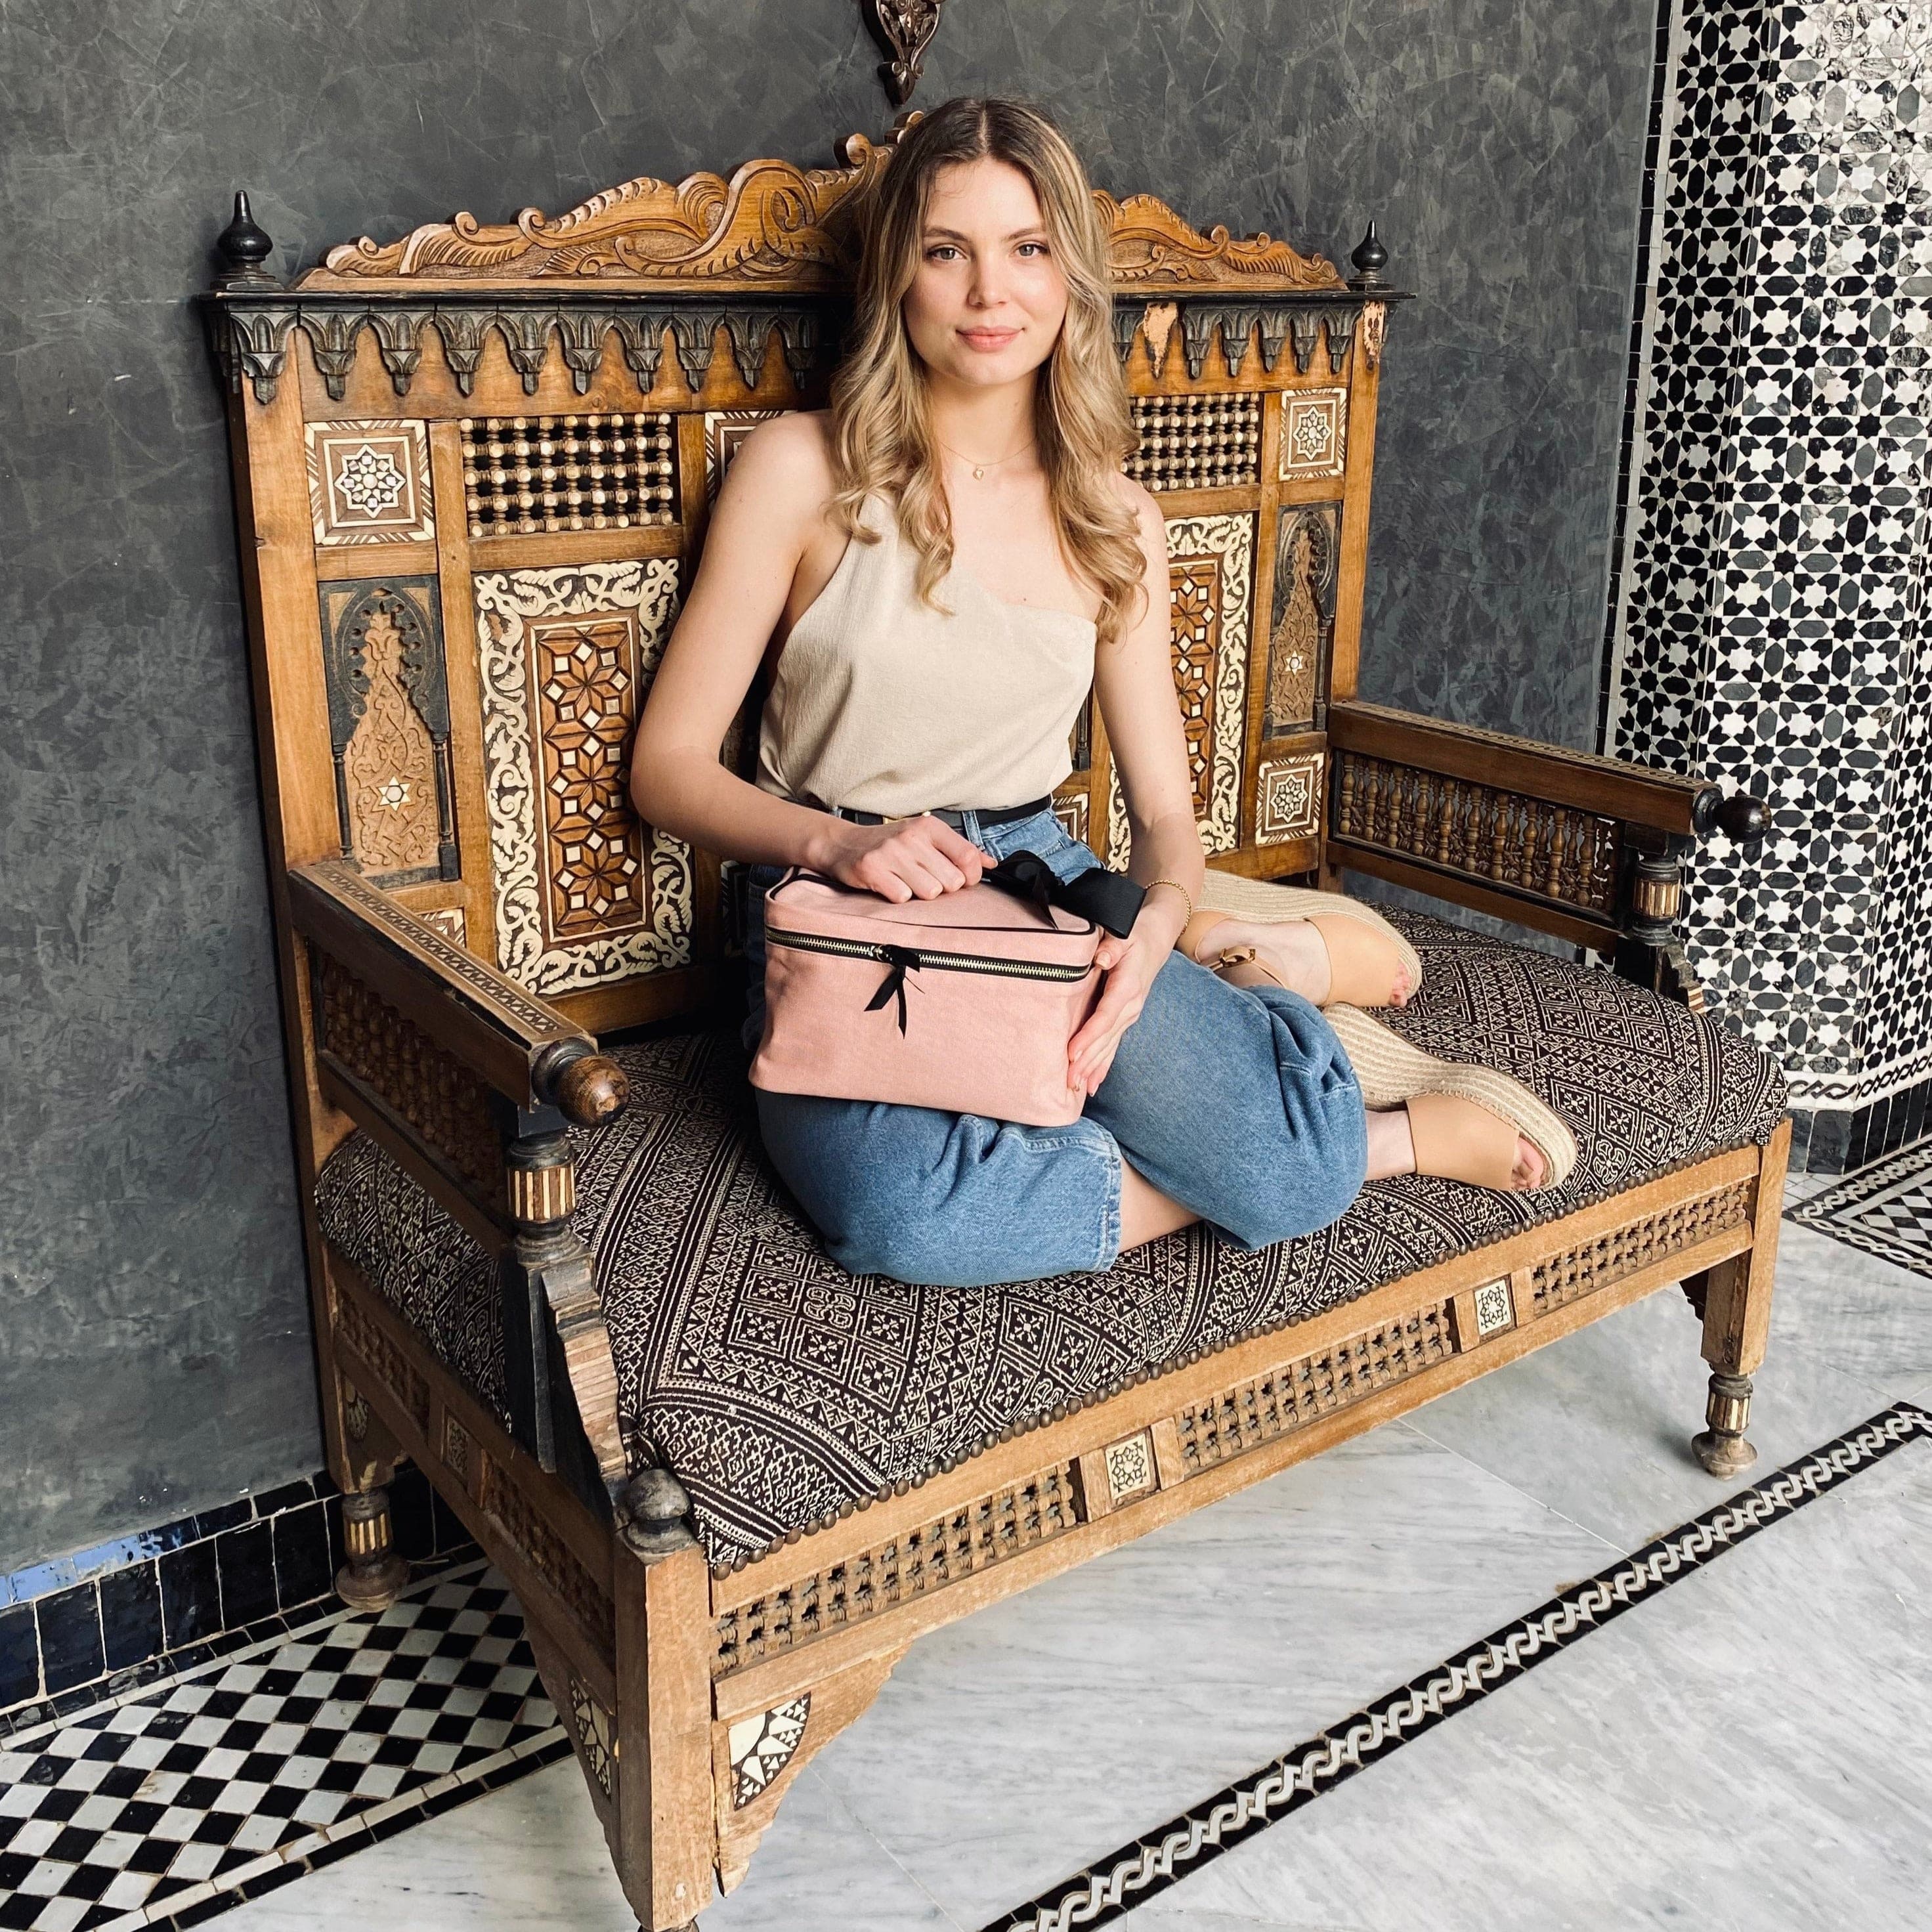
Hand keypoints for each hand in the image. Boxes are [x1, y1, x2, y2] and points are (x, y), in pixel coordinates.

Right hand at [813, 813, 992, 901]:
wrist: (843, 844)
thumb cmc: (890, 844)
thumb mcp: (926, 838)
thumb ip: (960, 849)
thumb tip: (990, 863)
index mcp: (929, 827)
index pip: (968, 857)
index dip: (970, 877)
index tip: (960, 880)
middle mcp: (911, 838)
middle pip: (951, 881)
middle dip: (940, 887)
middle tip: (923, 878)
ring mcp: (891, 854)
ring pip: (929, 892)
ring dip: (918, 893)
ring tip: (905, 881)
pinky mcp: (872, 871)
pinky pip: (902, 898)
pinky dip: (897, 897)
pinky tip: (889, 885)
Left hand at [1067, 908, 1171, 1096]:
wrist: (1156, 938)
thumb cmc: (1135, 933)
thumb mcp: (1123, 933)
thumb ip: (1110, 948)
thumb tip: (1100, 959)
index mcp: (1127, 988)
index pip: (1104, 1017)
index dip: (1088, 1037)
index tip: (1072, 1053)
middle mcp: (1130, 1006)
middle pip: (1106, 1039)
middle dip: (1087, 1062)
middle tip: (1068, 1082)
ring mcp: (1129, 1015)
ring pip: (1109, 1047)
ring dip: (1093, 1068)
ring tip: (1077, 1088)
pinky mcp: (1126, 1018)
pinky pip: (1113, 1045)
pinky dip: (1103, 1065)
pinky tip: (1092, 1084)